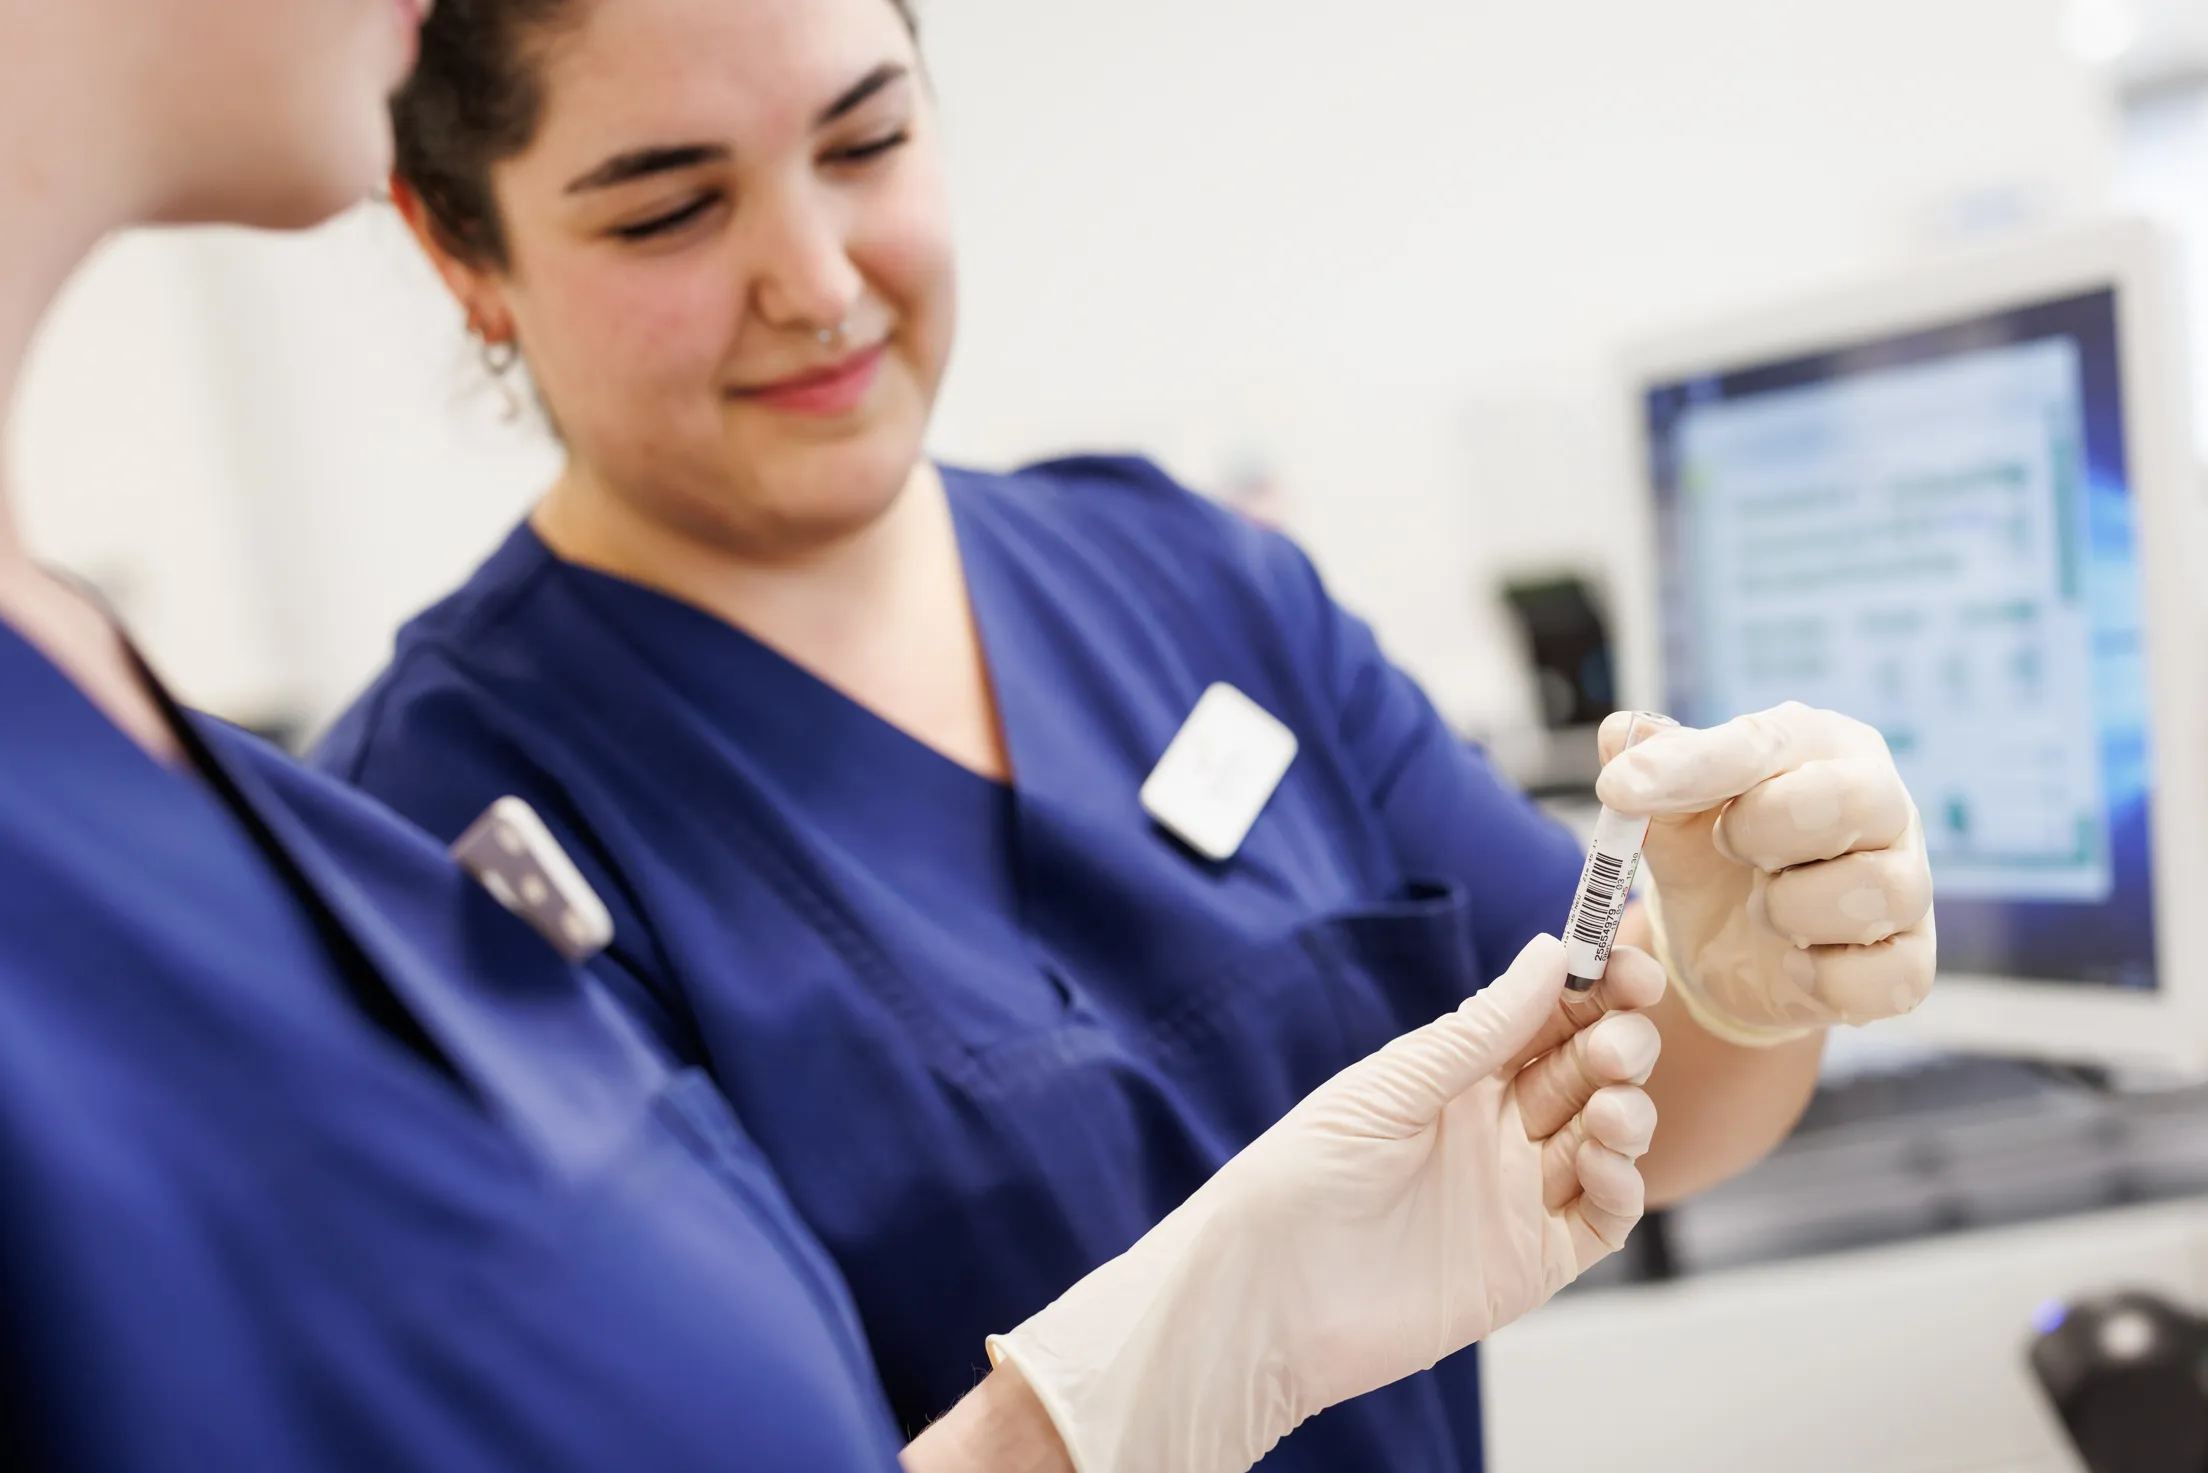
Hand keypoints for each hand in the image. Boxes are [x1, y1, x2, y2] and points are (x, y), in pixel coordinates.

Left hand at [988, 935, 1659, 1472]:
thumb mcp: (1391, 1088)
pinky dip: (1621, 1184)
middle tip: (1615, 1047)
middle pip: (1589, 1069)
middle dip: (1619, 1045)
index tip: (1632, 971)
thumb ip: (1478, 1030)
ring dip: (1629, 1111)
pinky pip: (1602, 1215)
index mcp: (1456, 1074)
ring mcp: (1517, 1194)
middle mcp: (1495, 1128)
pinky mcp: (1533, 1262)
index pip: (1548, 1016)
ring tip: (1607, 1110)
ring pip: (1608, 1137)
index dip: (1599, 989)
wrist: (1268, 1298)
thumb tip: (1549, 953)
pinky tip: (1603, 1164)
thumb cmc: (1300, 1179)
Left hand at [1597, 703, 1936, 1043]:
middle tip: (1729, 848)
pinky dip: (1826, 978)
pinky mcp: (1910, 961)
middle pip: (1854, 800)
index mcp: (1821, 747)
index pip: (1766, 741)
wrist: (1729, 940)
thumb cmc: (1711, 850)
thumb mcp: (1669, 809)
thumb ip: (1650, 767)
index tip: (1616, 789)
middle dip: (1765, 832)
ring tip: (1761, 908)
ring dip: (1792, 908)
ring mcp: (1907, 884)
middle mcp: (1882, 805)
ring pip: (1879, 891)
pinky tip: (1793, 963)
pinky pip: (1890, 977)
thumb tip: (1622, 733)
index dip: (1692, 766)